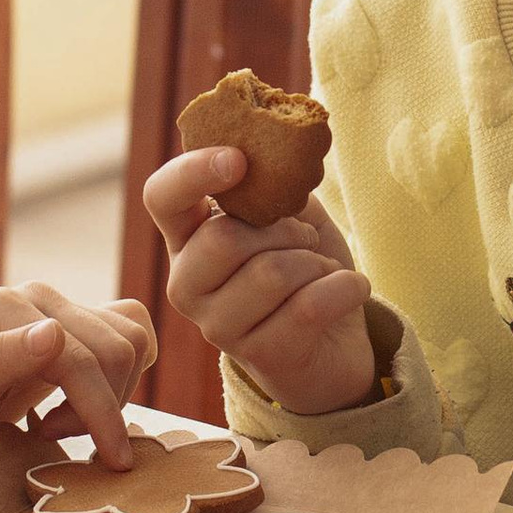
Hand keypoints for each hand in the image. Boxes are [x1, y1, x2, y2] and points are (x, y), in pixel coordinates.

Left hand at [0, 283, 156, 468]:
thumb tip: (54, 332)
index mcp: (10, 308)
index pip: (83, 358)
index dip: (103, 412)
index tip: (111, 462)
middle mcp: (41, 298)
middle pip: (118, 346)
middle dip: (104, 405)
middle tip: (53, 436)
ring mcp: (57, 307)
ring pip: (131, 338)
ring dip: (115, 390)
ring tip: (62, 424)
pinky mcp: (71, 325)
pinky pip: (127, 336)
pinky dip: (122, 375)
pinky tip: (82, 404)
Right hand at [143, 152, 378, 419]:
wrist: (333, 341)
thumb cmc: (302, 265)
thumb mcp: (287, 213)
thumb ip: (272, 184)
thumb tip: (275, 157)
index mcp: (187, 238)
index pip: (161, 197)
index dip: (192, 172)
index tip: (238, 160)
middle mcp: (187, 284)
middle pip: (223, 239)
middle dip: (283, 230)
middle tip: (304, 239)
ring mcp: (218, 326)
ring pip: (270, 273)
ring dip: (315, 262)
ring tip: (323, 269)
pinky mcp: (260, 355)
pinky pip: (308, 307)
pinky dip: (344, 287)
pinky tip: (350, 288)